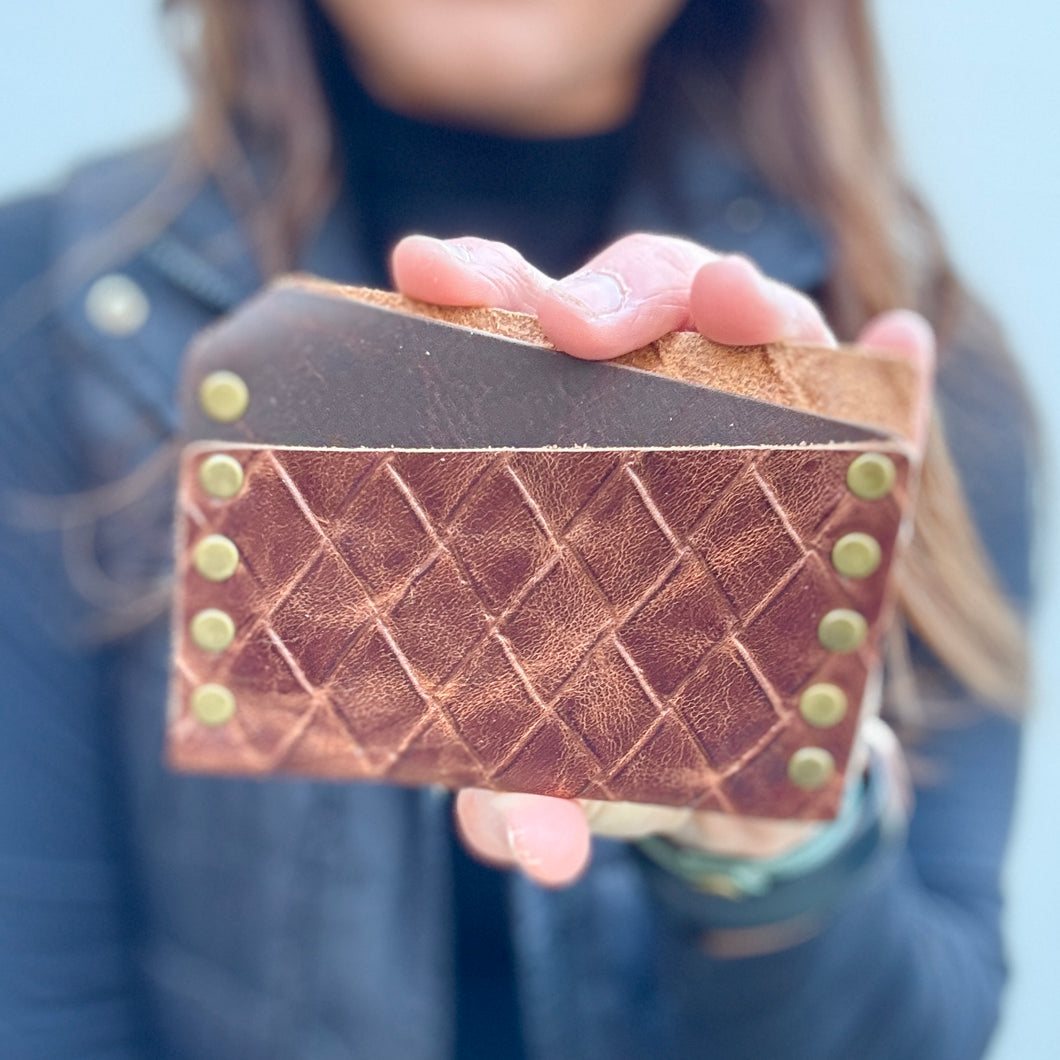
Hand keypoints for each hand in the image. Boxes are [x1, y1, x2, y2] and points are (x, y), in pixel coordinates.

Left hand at [391, 232, 930, 887]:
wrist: (737, 753)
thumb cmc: (618, 721)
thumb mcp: (561, 761)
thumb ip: (523, 804)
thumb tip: (532, 848)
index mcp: (549, 444)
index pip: (507, 337)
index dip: (472, 290)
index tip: (426, 271)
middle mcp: (647, 415)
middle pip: (627, 305)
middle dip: (606, 294)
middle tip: (576, 328)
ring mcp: (750, 431)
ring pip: (747, 327)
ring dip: (746, 300)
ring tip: (738, 302)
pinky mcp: (839, 470)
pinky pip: (872, 402)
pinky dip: (888, 373)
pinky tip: (899, 350)